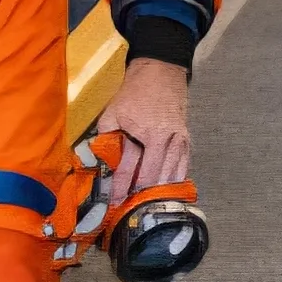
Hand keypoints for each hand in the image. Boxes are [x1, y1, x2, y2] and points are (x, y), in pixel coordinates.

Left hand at [97, 57, 189, 204]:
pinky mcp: (186, 141)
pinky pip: (182, 168)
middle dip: (141, 196)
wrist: (161, 70)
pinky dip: (173, 181)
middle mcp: (171, 143)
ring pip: (172, 176)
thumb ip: (105, 138)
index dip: (124, 189)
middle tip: (128, 211)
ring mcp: (182, 142)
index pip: (137, 172)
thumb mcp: (113, 112)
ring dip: (158, 192)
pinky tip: (165, 192)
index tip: (115, 203)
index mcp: (153, 136)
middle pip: (156, 179)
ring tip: (145, 207)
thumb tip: (95, 160)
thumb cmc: (135, 91)